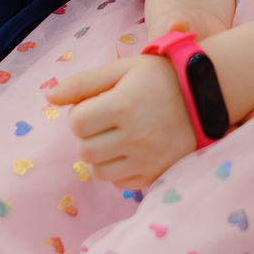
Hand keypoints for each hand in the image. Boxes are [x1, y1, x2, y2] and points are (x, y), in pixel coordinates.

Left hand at [54, 52, 199, 189]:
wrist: (206, 96)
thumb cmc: (159, 77)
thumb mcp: (121, 69)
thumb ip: (82, 83)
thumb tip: (48, 97)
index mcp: (124, 105)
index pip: (76, 124)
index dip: (78, 114)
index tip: (94, 106)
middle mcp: (136, 136)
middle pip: (85, 152)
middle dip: (86, 137)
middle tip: (102, 123)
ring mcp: (149, 159)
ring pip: (99, 172)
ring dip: (99, 155)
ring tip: (115, 137)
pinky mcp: (158, 174)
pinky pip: (120, 184)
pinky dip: (117, 170)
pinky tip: (129, 151)